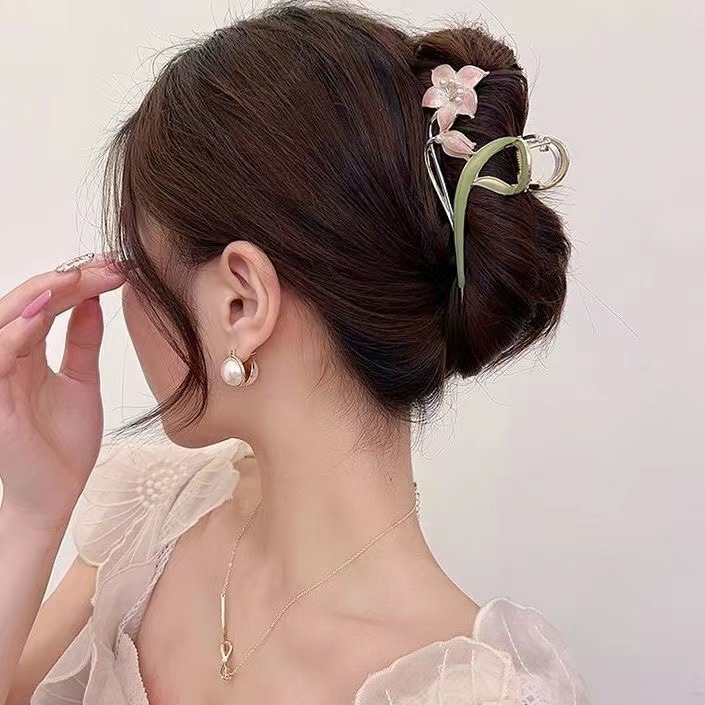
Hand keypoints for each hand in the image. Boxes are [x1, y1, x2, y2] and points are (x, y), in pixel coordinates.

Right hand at [0, 254, 125, 529]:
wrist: (58, 494)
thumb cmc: (63, 443)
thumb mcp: (81, 380)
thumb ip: (82, 341)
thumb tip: (93, 300)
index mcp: (26, 355)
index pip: (45, 306)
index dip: (76, 283)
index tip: (114, 268)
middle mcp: (7, 362)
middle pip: (24, 306)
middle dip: (63, 282)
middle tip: (104, 267)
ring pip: (2, 325)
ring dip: (35, 298)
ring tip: (71, 280)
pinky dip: (13, 336)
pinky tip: (39, 317)